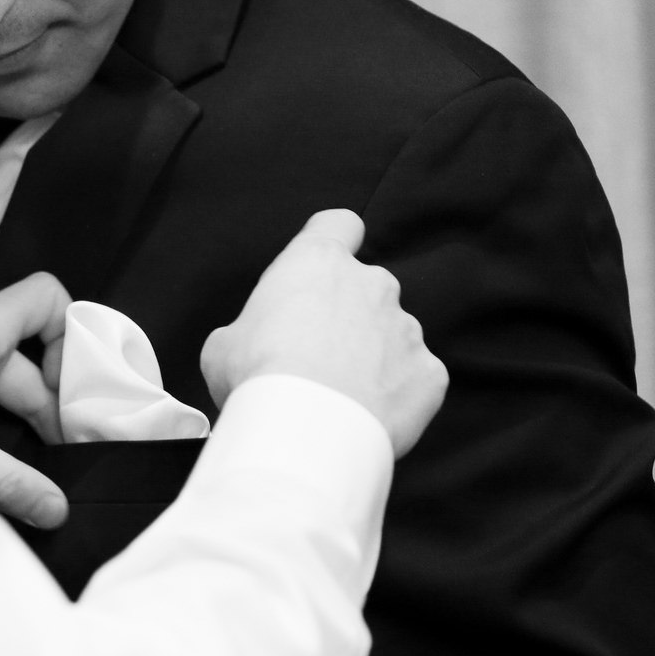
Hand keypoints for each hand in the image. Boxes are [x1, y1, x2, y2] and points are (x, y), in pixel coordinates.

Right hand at [200, 209, 446, 456]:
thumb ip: (249, 331)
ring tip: (341, 398)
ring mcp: (407, 328)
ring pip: (393, 336)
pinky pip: (416, 379)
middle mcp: (372, 283)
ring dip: (374, 358)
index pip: (340, 224)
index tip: (322, 272)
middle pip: (366, 288)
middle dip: (349, 316)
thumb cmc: (257, 376)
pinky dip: (398, 395)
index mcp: (318, 262)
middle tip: (317, 360)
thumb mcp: (224, 344)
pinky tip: (369, 417)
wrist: (306, 431)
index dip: (334, 243)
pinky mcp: (430, 373)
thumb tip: (252, 349)